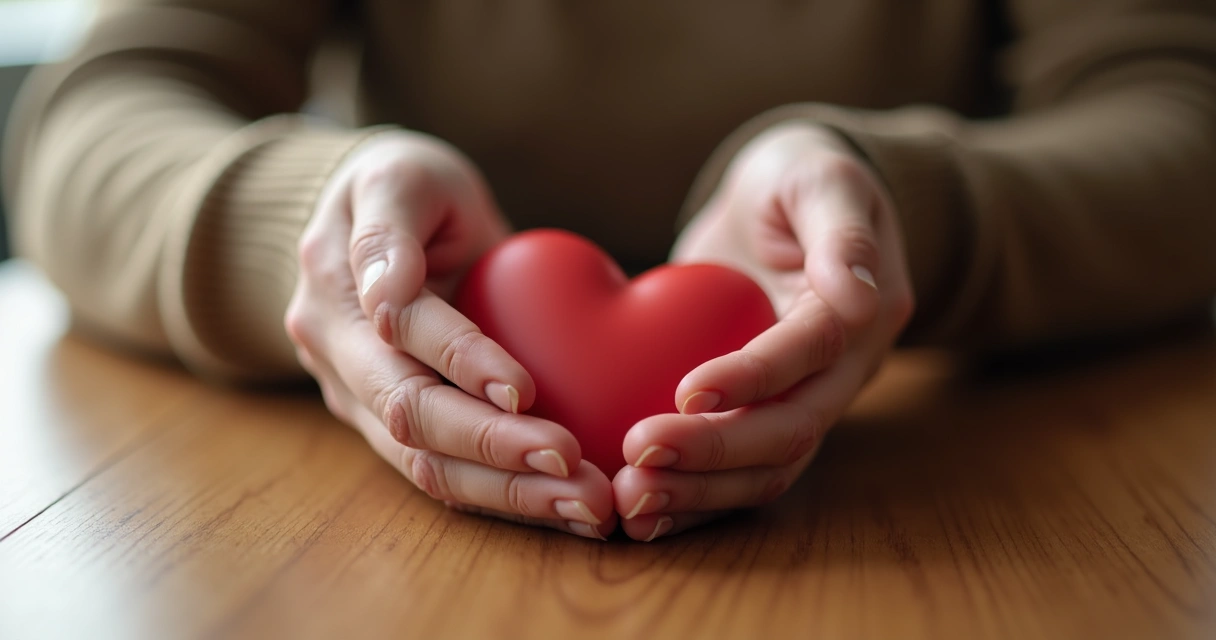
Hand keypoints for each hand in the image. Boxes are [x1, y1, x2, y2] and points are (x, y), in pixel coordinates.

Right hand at [286, 132, 614, 539]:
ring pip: (426, 465)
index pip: (401, 335)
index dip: (462, 362)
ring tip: (586, 507)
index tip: (526, 388)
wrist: (376, 221)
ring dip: (508, 492)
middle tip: (574, 468)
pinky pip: (447, 476)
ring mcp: (359, 402)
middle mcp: (338, 358)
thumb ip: (389, 230)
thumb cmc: (406, 188)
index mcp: (335, 290)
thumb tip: (385, 295)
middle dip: (493, 448)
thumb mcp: (401, 177)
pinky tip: (568, 509)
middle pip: (410, 418)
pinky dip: (508, 497)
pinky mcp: (393, 432)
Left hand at [613, 123, 913, 540]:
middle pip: (791, 430)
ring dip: (699, 491)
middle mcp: (842, 371)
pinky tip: (640, 512)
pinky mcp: (760, 414)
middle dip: (715, 451)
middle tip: (637, 457)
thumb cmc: (798, 177)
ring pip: (766, 469)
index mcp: (865, 310)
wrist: (782, 204)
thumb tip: (858, 293)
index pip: (812, 350)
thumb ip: (841, 231)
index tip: (687, 391)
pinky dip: (692, 497)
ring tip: (628, 503)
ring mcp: (805, 400)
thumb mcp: (821, 177)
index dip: (754, 375)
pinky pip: (736, 471)